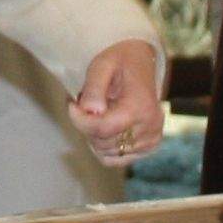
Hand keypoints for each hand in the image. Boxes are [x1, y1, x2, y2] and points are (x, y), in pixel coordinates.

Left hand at [68, 40, 165, 164]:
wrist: (142, 63)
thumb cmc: (120, 62)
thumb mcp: (102, 65)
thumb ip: (94, 88)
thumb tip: (90, 112)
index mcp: (140, 107)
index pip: (102, 128)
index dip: (79, 120)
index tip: (71, 104)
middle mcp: (150, 127)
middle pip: (102, 142)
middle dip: (86, 125)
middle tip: (85, 104)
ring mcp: (151, 140)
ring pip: (106, 152)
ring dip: (94, 135)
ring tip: (98, 113)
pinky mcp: (149, 147)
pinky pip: (115, 159)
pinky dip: (103, 147)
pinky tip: (104, 128)